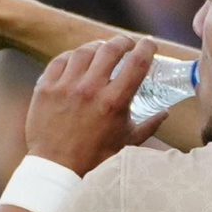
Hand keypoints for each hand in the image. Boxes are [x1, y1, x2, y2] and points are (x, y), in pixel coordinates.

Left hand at [26, 36, 168, 174]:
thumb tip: (165, 114)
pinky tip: (77, 60)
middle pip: (110, 49)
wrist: (57, 169)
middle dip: (122, 42)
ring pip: (84, 51)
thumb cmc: (96, 159)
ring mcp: (66, 86)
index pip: (137, 63)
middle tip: (127, 43)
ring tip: (102, 49)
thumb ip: (149, 125)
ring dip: (97, 46)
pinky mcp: (46, 88)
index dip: (147, 48)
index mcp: (114, 102)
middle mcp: (90, 89)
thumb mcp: (127, 143)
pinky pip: (60, 60)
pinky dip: (72, 56)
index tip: (150, 44)